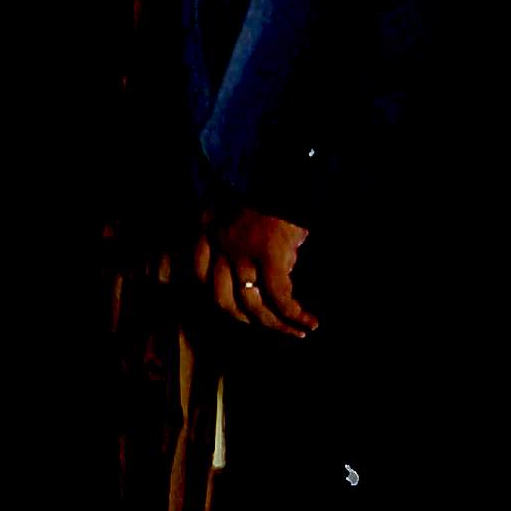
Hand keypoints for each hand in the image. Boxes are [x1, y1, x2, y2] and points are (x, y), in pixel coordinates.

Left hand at [200, 208, 318, 337]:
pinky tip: (309, 320)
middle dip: (247, 321)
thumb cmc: (270, 200)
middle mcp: (220, 247)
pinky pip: (279, 295)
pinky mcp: (269, 255)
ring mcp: (242, 252)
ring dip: (276, 325)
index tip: (242, 313)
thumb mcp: (243, 221)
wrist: (286, 178)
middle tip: (270, 328)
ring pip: (252, 303)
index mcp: (209, 237)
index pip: (200, 278)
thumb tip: (261, 282)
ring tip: (298, 333)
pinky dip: (294, 313)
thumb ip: (241, 248)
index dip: (218, 299)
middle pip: (223, 300)